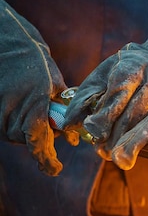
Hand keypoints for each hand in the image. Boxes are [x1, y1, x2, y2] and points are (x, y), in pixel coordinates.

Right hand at [0, 0, 69, 175]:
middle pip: (28, 140)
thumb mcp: (57, 87)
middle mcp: (12, 112)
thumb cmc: (36, 64)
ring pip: (15, 135)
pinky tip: (22, 108)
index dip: (47, 159)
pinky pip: (4, 126)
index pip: (38, 142)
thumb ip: (64, 113)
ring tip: (34, 108)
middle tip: (54, 124)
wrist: (6, 46)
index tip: (55, 169)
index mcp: (34, 106)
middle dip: (42, 137)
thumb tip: (73, 138)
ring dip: (28, 129)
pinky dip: (16, 123)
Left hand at [64, 27, 147, 169]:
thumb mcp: (108, 73)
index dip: (105, 115)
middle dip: (115, 135)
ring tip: (122, 160)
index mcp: (134, 69)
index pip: (119, 94)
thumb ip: (86, 95)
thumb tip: (70, 123)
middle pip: (133, 114)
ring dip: (135, 145)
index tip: (92, 129)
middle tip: (102, 151)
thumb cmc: (133, 74)